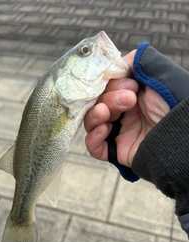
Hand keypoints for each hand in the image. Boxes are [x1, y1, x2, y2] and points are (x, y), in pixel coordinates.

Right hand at [84, 51, 169, 166]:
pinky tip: (103, 128)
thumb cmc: (173, 102)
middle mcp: (124, 112)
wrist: (181, 133)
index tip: (126, 82)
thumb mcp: (157, 73)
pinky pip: (94, 147)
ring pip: (92, 123)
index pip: (105, 86)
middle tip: (129, 99)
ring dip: (94, 115)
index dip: (108, 83)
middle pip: (97, 103)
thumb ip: (136, 61)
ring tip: (106, 112)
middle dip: (108, 98)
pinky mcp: (117, 150)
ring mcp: (119, 131)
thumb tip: (115, 63)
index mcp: (131, 93)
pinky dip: (93, 137)